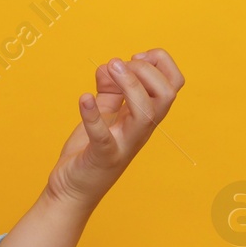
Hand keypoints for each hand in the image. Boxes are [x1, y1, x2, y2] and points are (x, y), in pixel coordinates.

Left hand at [45, 48, 184, 209]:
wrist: (72, 188)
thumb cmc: (91, 150)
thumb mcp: (102, 113)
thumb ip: (109, 89)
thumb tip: (110, 65)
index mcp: (144, 116)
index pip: (173, 84)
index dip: (160, 62)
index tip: (134, 57)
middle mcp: (141, 129)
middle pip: (167, 94)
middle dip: (147, 70)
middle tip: (120, 64)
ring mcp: (124, 143)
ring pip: (146, 112)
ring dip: (130, 83)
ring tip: (110, 67)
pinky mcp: (103, 156)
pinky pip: (103, 136)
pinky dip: (93, 115)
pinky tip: (83, 98)